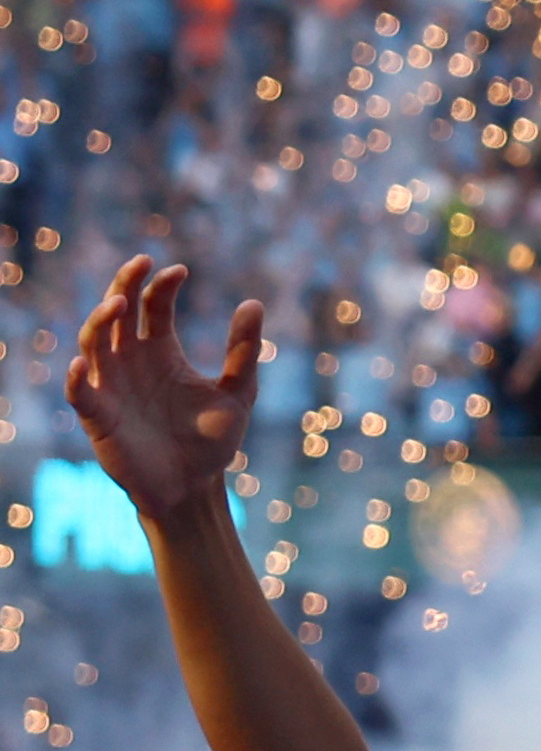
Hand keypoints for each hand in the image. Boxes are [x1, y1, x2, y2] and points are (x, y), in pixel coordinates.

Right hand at [64, 257, 262, 514]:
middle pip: (117, 312)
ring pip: (92, 342)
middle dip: (124, 285)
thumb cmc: (212, 440)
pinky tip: (83, 363)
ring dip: (100, 321)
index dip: (161, 286)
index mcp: (161, 352)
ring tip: (118, 304)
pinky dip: (76, 377)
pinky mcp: (98, 416)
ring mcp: (111, 386)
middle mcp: (131, 362)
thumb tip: (254, 304)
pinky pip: (78, 392)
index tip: (180, 270)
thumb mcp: (238, 392)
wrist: (195, 487)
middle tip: (140, 263)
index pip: (153, 307)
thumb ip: (244, 352)